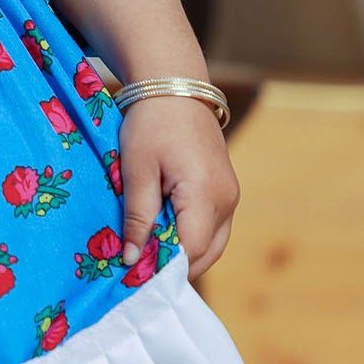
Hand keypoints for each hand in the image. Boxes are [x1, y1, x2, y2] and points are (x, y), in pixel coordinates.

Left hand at [118, 97, 238, 281]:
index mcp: (206, 194)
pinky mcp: (225, 192)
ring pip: (211, 246)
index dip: (161, 269)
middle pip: (205, 255)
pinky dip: (190, 239)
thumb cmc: (152, 124)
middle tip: (137, 270)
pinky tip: (162, 235)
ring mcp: (230, 197)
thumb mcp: (137, 170)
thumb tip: (133, 260)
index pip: (189, 251)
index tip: (132, 276)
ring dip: (182, 255)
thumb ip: (137, 216)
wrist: (175, 88)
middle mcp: (227, 200)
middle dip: (173, 268)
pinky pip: (211, 229)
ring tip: (148, 253)